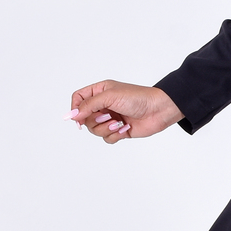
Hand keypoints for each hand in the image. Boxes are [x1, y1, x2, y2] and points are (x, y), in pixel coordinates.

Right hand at [69, 81, 183, 143]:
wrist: (158, 110)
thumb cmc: (137, 98)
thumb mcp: (109, 96)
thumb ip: (88, 105)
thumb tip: (72, 115)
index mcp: (100, 91)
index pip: (78, 99)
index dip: (75, 109)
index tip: (78, 118)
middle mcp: (104, 105)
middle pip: (84, 118)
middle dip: (95, 121)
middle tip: (108, 117)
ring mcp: (111, 118)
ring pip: (95, 130)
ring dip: (106, 129)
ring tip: (119, 123)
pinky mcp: (119, 130)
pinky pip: (107, 138)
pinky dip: (115, 135)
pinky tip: (126, 128)